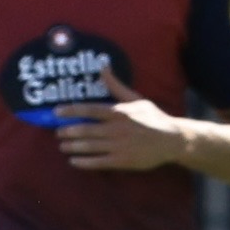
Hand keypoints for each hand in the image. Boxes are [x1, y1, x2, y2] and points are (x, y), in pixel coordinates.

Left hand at [55, 65, 187, 171]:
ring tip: (63, 146)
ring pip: (90, 147)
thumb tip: (103, 67)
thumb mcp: (136, 99)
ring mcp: (120, 146)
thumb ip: (116, 86)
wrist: (173, 140)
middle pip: (86, 130)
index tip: (56, 112)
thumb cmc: (154, 118)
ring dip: (73, 147)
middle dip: (68, 132)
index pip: (89, 110)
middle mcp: (117, 129)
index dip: (70, 110)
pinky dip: (84, 162)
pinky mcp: (123, 160)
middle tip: (58, 133)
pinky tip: (74, 161)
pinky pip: (99, 162)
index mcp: (119, 113)